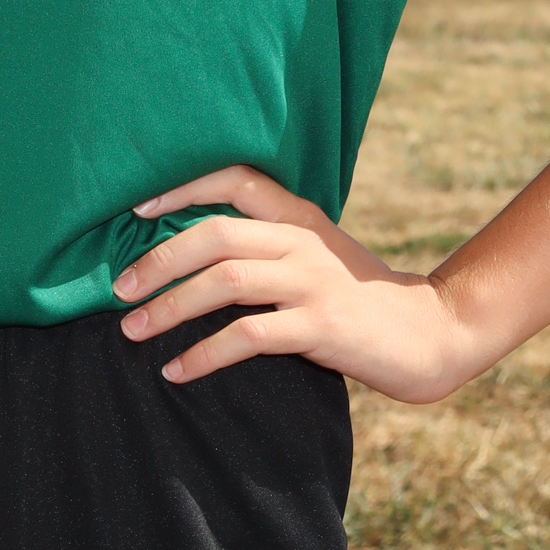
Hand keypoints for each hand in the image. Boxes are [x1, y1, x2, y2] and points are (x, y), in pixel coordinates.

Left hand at [114, 165, 483, 400]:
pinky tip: (178, 371)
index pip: (236, 178)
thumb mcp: (316, 256)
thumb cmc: (360, 297)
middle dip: (159, 260)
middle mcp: (303, 241)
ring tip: (134, 331)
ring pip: (226, 282)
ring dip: (172, 308)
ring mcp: (313, 283)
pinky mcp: (322, 327)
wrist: (430, 333)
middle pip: (216, 234)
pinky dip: (205, 354)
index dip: (182, 186)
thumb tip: (191, 254)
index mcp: (299, 217)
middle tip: (119, 290)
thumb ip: (268, 246)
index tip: (136, 208)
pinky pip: (249, 337)